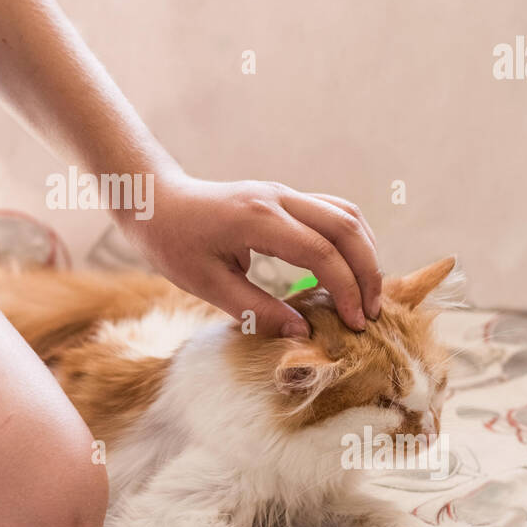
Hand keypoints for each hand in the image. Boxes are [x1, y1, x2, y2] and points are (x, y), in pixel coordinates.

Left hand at [120, 174, 380, 335]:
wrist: (155, 203)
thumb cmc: (173, 244)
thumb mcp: (206, 285)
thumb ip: (256, 309)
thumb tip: (303, 333)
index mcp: (257, 219)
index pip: (321, 253)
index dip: (345, 290)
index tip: (354, 324)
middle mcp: (278, 198)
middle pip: (346, 227)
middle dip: (367, 271)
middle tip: (371, 313)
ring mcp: (283, 193)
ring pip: (345, 214)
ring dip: (364, 252)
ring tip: (366, 294)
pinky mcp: (283, 197)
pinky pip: (331, 211)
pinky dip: (349, 239)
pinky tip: (349, 269)